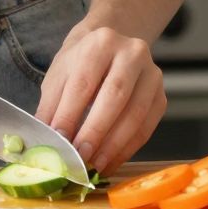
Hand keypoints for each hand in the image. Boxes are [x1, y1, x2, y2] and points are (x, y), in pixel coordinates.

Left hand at [36, 22, 165, 173]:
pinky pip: (147, 127)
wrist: (108, 50)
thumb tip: (47, 143)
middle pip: (115, 96)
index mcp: (101, 43)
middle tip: (80, 157)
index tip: (60, 141)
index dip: (70, 114)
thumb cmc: (79, 65)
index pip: (84, 83)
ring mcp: (152, 74)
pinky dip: (128, 149)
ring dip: (114, 145)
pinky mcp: (161, 96)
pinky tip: (110, 161)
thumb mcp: (58, 77)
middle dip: (96, 131)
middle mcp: (132, 53)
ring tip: (95, 165)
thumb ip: (51, 108)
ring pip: (135, 114)